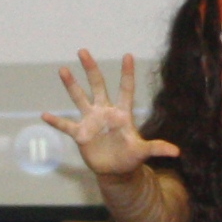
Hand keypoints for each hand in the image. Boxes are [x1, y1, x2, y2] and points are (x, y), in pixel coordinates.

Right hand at [46, 51, 182, 179]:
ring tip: (63, 70)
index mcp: (122, 113)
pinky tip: (44, 115)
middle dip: (91, 69)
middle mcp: (105, 112)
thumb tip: (177, 152)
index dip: (127, 73)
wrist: (116, 170)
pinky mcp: (81, 134)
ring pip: (80, 98)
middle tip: (83, 51)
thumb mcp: (144, 152)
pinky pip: (66, 126)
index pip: (126, 89)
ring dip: (71, 85)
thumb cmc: (131, 157)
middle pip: (97, 86)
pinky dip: (56, 122)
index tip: (128, 55)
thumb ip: (157, 148)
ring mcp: (91, 121)